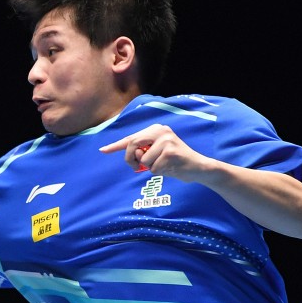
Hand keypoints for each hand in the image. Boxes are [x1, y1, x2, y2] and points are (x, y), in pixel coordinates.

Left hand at [98, 124, 213, 181]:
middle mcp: (161, 131)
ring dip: (150, 168)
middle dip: (130, 159)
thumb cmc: (175, 162)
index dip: (116, 146)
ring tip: (163, 166)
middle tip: (135, 168)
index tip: (102, 151)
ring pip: (144, 160)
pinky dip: (159, 173)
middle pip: (133, 144)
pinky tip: (171, 168)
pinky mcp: (171, 152)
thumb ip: (142, 153)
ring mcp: (167, 140)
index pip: (131, 137)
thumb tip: (131, 157)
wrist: (199, 167)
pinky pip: (154, 168)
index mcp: (156, 130)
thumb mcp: (156, 155)